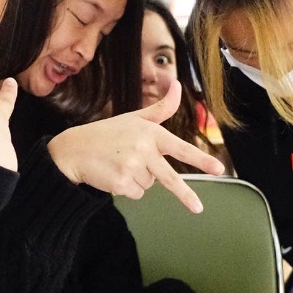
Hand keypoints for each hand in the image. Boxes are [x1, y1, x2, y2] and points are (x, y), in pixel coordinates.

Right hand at [46, 82, 224, 212]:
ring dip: (138, 179)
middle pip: (169, 178)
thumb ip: (161, 107)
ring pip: (150, 185)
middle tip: (198, 208)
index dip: (200, 159)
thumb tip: (177, 84)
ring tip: (120, 164)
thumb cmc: (107, 134)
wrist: (73, 150)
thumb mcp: (134, 118)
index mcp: (150, 133)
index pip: (179, 147)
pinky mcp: (120, 183)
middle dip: (185, 194)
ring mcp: (131, 167)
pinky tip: (113, 174)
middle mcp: (142, 149)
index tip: (219, 169)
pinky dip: (128, 188)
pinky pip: (136, 193)